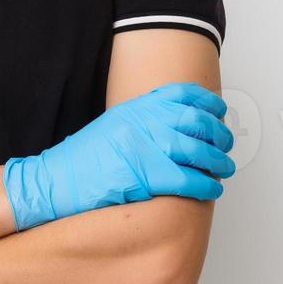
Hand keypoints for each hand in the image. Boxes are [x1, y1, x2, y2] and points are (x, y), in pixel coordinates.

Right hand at [4, 82, 235, 230]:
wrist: (55, 181)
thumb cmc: (84, 160)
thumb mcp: (114, 126)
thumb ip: (145, 121)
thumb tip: (181, 126)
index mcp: (135, 108)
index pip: (181, 94)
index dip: (207, 102)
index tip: (219, 111)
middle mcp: (141, 122)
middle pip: (196, 122)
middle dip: (219, 135)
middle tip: (226, 146)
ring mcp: (143, 148)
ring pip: (198, 152)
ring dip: (218, 163)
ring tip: (223, 169)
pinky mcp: (145, 176)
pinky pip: (188, 180)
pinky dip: (205, 186)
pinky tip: (211, 189)